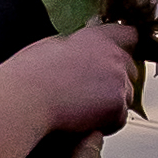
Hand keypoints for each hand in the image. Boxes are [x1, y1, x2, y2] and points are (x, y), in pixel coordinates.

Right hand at [30, 19, 138, 135]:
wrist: (26, 99)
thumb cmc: (29, 75)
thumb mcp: (51, 46)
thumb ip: (75, 47)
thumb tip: (77, 52)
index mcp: (96, 37)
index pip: (129, 35)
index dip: (123, 47)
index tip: (116, 56)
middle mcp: (113, 56)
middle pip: (131, 69)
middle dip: (115, 80)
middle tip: (91, 92)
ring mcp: (118, 82)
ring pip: (127, 96)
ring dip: (111, 103)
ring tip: (82, 109)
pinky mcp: (117, 107)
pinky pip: (120, 118)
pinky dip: (106, 123)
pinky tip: (83, 120)